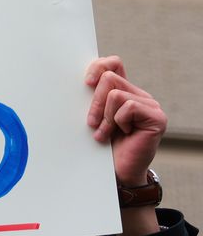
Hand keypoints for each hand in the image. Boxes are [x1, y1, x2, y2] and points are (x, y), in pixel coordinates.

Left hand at [86, 56, 164, 185]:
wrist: (116, 172)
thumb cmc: (101, 146)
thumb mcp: (92, 117)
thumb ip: (91, 97)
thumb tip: (79, 79)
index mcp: (124, 91)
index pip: (113, 64)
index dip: (98, 67)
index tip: (85, 83)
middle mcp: (139, 95)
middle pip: (108, 78)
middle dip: (94, 103)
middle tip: (92, 123)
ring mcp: (151, 105)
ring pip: (115, 94)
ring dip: (105, 117)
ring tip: (105, 133)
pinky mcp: (156, 117)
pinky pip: (128, 107)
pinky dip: (118, 122)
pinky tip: (123, 134)